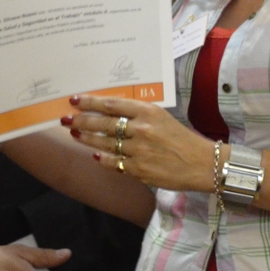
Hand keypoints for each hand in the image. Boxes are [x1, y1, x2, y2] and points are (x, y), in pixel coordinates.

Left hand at [66, 95, 214, 191]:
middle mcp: (142, 129)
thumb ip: (138, 115)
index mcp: (149, 112)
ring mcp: (139, 151)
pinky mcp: (139, 169)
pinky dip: (102, 158)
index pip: (112, 104)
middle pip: (104, 123)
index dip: (90, 102)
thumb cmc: (182, 139)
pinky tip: (94, 154)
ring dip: (87, 139)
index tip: (75, 100)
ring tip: (75, 134)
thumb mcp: (162, 118)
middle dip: (82, 121)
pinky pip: (113, 162)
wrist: (202, 164)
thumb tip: (110, 112)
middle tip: (67, 119)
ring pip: (105, 143)